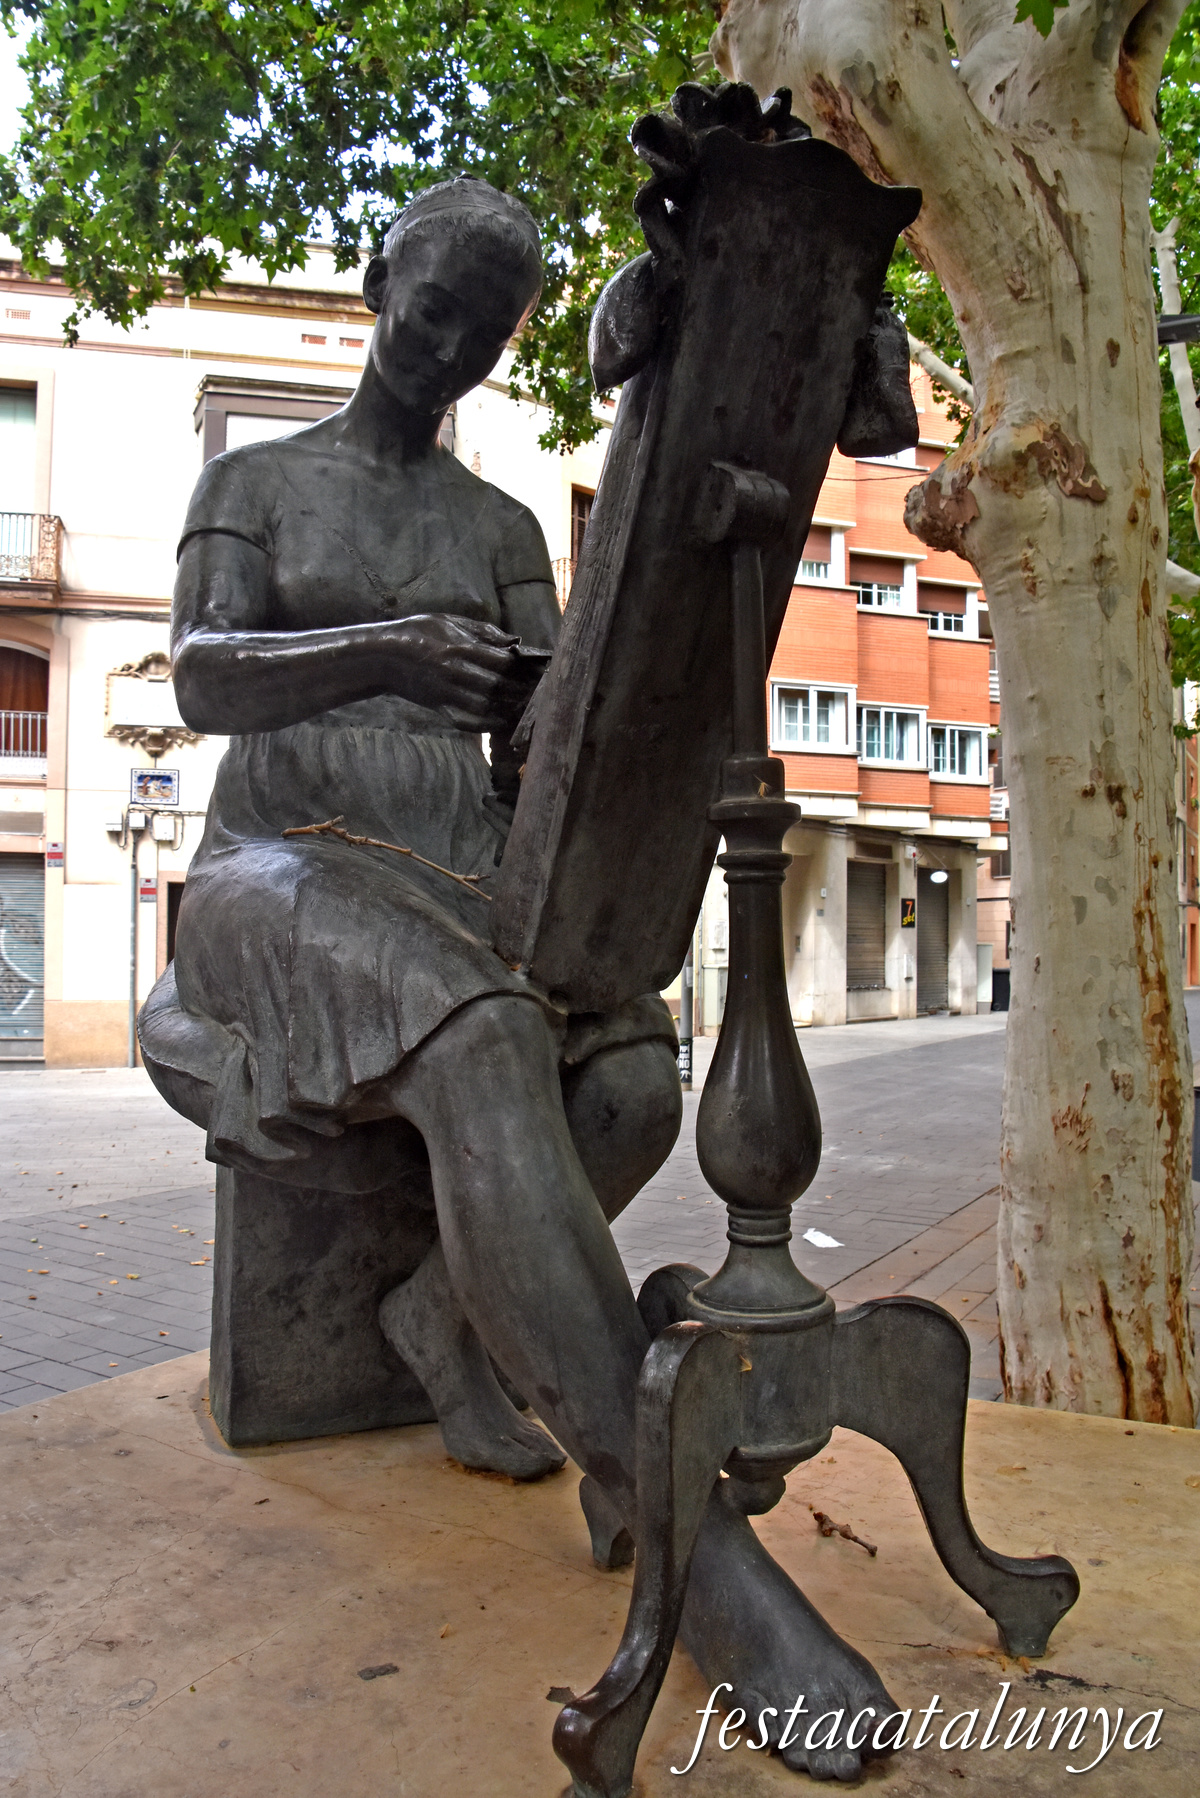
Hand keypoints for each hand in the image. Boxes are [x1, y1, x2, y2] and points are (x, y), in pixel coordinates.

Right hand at [385, 613, 545, 727]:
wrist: (384, 657)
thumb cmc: (418, 632)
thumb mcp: (449, 620)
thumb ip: (483, 631)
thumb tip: (515, 642)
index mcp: (458, 648)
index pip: (501, 662)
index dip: (523, 668)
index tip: (538, 670)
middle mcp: (454, 672)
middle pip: (497, 686)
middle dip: (520, 689)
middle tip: (538, 691)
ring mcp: (446, 693)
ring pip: (485, 706)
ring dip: (507, 708)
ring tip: (524, 705)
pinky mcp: (439, 708)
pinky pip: (466, 722)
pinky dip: (486, 724)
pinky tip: (501, 720)